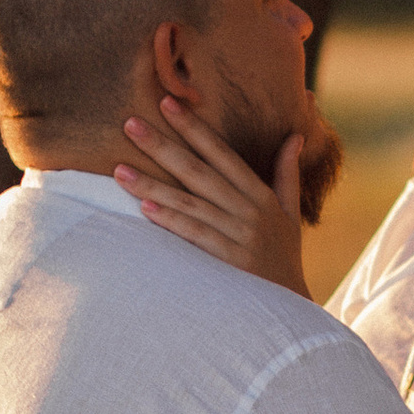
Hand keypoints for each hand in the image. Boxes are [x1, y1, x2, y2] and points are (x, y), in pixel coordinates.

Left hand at [113, 98, 308, 295]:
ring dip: (153, 185)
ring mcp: (239, 236)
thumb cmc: (284, 258)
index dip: (194, 128)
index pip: (222, 153)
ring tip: (119, 170)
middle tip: (130, 123)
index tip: (168, 104)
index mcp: (260, 195)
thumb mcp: (290, 214)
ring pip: (190, 203)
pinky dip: (171, 221)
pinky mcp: (229, 263)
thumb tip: (294, 136)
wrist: (291, 309)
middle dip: (163, 146)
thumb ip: (287, 174)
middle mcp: (250, 211)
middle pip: (199, 172)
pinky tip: (144, 208)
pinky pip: (195, 236)